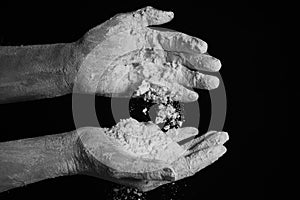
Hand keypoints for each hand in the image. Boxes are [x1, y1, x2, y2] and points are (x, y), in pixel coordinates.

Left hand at [74, 6, 221, 101]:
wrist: (79, 65)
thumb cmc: (97, 43)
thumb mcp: (121, 23)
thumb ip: (145, 16)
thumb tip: (171, 13)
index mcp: (149, 39)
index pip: (175, 41)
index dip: (190, 44)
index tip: (204, 49)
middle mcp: (152, 56)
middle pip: (180, 60)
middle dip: (199, 65)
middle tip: (216, 69)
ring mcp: (148, 73)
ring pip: (176, 77)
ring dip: (194, 81)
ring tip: (211, 84)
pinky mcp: (141, 89)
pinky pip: (163, 92)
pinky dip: (177, 94)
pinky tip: (191, 96)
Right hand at [76, 123, 227, 191]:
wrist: (83, 148)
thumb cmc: (99, 160)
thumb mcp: (122, 167)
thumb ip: (148, 171)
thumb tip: (174, 173)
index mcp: (154, 173)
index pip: (187, 167)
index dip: (205, 158)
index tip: (222, 148)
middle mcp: (157, 163)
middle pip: (189, 157)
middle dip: (208, 148)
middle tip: (224, 137)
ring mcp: (152, 151)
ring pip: (182, 147)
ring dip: (199, 141)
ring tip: (215, 134)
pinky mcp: (145, 140)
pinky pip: (169, 138)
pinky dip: (182, 134)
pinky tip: (193, 131)